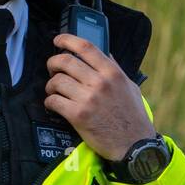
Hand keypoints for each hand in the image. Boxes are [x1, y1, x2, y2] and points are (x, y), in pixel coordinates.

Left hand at [45, 34, 155, 161]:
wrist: (135, 145)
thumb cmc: (132, 117)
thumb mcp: (129, 87)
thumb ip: (115, 70)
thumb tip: (106, 53)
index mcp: (113, 73)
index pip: (86, 47)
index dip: (67, 39)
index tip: (58, 39)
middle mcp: (100, 83)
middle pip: (65, 61)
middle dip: (52, 63)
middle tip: (52, 70)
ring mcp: (88, 99)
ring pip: (56, 81)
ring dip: (50, 86)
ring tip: (55, 91)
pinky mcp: (78, 115)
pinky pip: (53, 101)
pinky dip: (50, 102)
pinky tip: (54, 105)